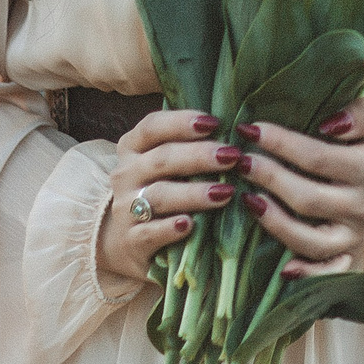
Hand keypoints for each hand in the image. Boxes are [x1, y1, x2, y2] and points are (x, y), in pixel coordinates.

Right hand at [94, 110, 243, 284]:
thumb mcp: (168, 164)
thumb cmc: (162, 190)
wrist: (129, 240)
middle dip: (199, 156)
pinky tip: (190, 225)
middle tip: (232, 156)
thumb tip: (238, 128)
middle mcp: (126, 175)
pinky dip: (169, 229)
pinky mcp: (130, 241)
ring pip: (158, 196)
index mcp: (133, 148)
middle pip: (161, 159)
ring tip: (224, 193)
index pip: (152, 127)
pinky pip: (149, 233)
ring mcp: (125, 209)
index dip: (182, 122)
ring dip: (193, 193)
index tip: (215, 123)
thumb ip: (192, 144)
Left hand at [236, 94, 363, 278]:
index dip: (281, 144)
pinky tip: (282, 269)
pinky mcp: (350, 252)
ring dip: (274, 222)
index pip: (318, 158)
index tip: (251, 129)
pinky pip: (327, 270)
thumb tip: (331, 124)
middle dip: (269, 179)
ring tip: (247, 199)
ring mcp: (357, 234)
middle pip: (308, 199)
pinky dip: (306, 274)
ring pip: (310, 240)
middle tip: (241, 160)